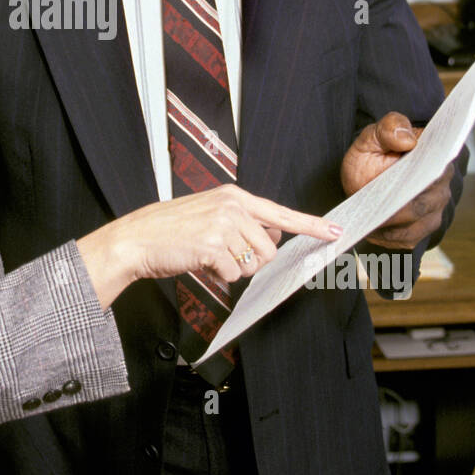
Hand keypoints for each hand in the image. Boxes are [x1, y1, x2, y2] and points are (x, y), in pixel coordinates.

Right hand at [78, 186, 340, 308]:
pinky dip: (217, 277)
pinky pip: (232, 274)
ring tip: (208, 258)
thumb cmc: (172, 230)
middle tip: (225, 257)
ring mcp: (223, 225)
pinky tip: (199, 264)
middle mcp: (232, 207)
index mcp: (234, 197)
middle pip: (270, 249)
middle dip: (252, 262)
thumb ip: (242, 222)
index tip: (336, 231)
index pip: (282, 212)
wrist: (137, 238)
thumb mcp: (210, 214)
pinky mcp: (212, 245)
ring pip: (252, 264)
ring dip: (234, 270)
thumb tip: (272, 237)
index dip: (312, 225)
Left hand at [340, 111, 452, 249]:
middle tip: (373, 207)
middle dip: (397, 208)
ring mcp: (434, 208)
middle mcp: (440, 185)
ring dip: (390, 225)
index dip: (418, 179)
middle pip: (423, 203)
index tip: (398, 186)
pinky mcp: (422, 228)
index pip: (435, 170)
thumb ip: (388, 129)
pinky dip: (388, 237)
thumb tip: (407, 139)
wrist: (363, 176)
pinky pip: (407, 238)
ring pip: (415, 224)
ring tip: (368, 219)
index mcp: (434, 156)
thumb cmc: (372, 154)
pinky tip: (372, 230)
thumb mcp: (372, 137)